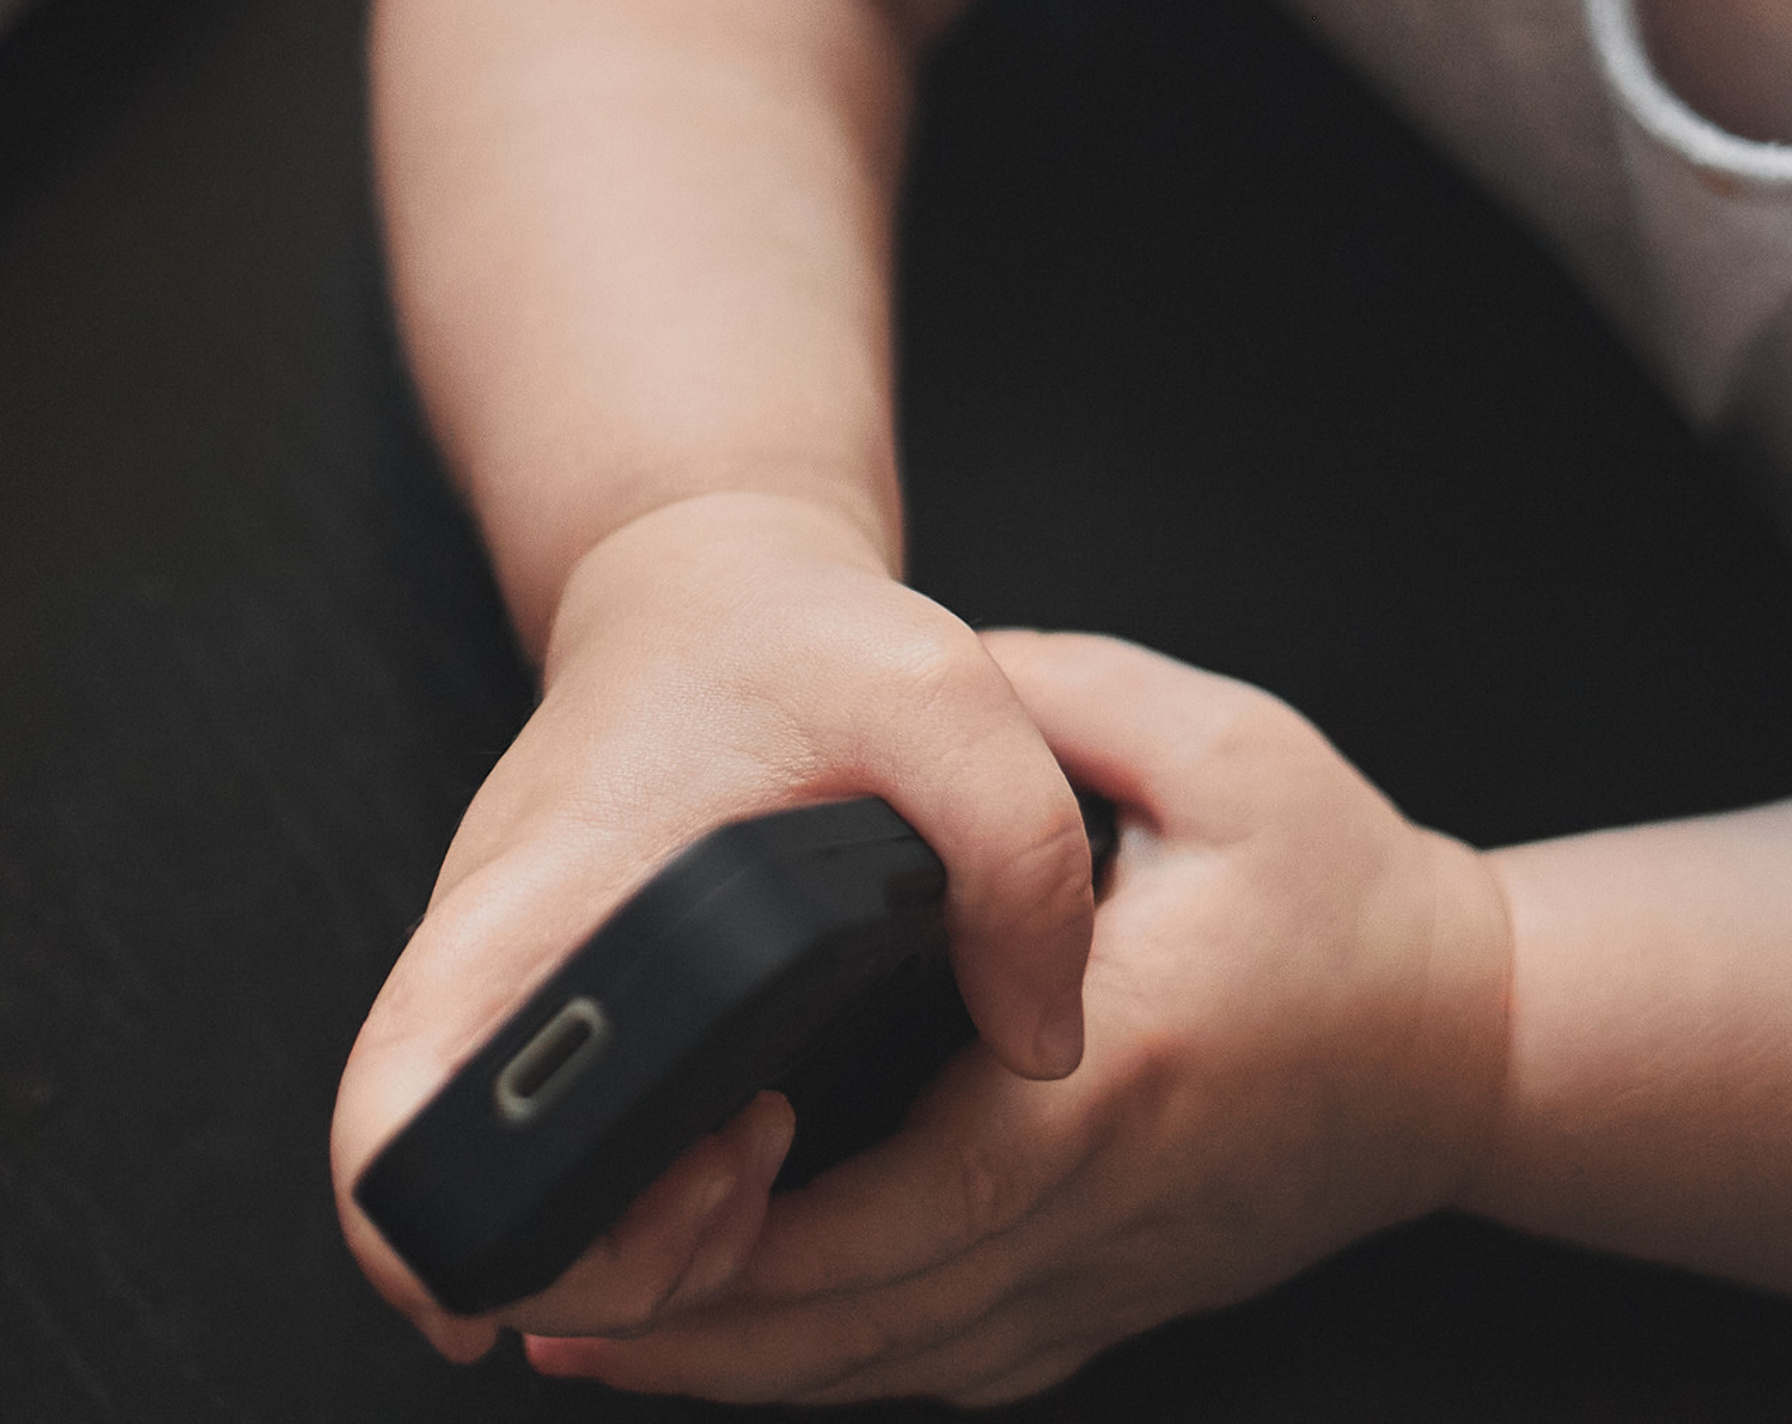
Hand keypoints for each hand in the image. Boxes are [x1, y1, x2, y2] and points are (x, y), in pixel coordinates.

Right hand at [331, 495, 1101, 1368]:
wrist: (711, 593)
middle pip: (465, 1211)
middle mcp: (495, 964)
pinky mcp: (569, 1019)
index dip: (419, 1234)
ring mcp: (524, 1000)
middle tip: (736, 1176)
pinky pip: (580, 1162)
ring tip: (757, 1150)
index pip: (392, 1101)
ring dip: (651, 1245)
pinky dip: (655, 1203)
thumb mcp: (934, 692)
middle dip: (612, 1266)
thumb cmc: (790, 637)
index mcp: (537, 894)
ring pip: (535, 1206)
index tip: (534, 1277)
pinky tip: (747, 1152)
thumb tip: (1037, 1043)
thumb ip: (1016, 849)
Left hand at [518, 633, 1515, 1405]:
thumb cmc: (1342, 882)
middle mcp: (1110, 1202)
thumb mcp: (1209, 739)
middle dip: (713, 1326)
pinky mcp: (1117, 1296)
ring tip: (598, 1335)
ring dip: (755, 1371)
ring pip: (911, 1363)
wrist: (1475, 1040)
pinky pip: (960, 1364)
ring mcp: (1117, 1272)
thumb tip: (912, 675)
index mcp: (1121, 1067)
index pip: (936, 1183)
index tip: (657, 1197)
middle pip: (890, 1312)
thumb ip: (1046, 696)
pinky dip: (843, 1372)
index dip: (786, 1225)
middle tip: (554, 1306)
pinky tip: (740, 1353)